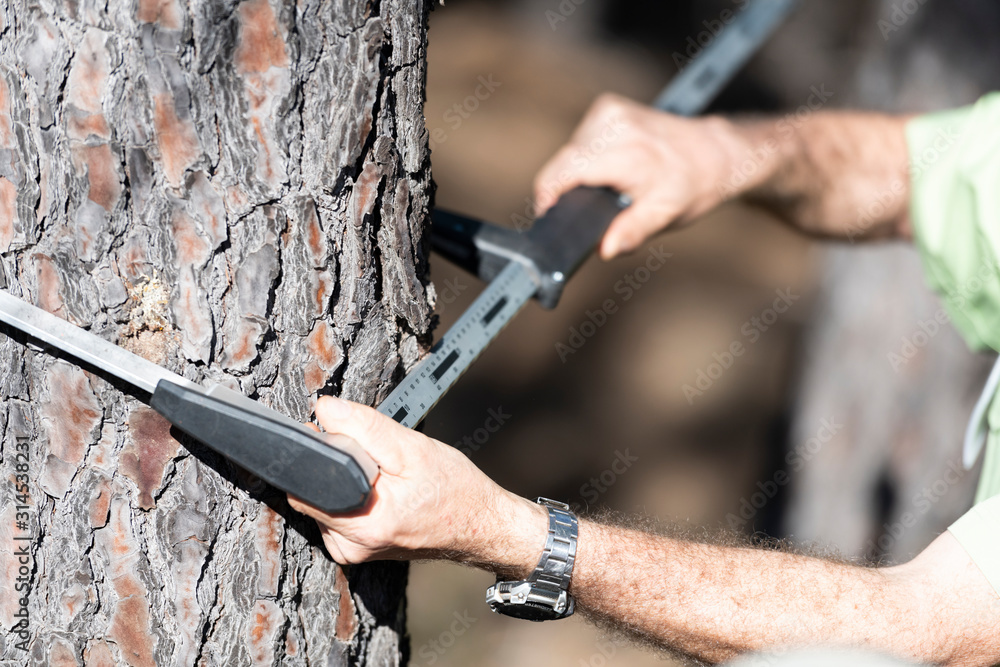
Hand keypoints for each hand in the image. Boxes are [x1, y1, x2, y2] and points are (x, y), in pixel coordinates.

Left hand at [287, 396, 546, 570]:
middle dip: (335, 466)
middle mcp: (351, 545)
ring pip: (322, 501)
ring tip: (383, 477)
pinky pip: (335, 513)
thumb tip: (325, 410)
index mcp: (363, 524)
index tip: (344, 435)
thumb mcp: (413, 448)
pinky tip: (380, 491)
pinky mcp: (356, 549)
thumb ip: (365, 428)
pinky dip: (351, 496)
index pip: (305, 482)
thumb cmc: (456, 490)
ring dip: (343, 481)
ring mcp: (352, 551)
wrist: (480, 526)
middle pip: (310, 491)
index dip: (319, 450)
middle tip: (375, 459)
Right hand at [533, 93, 742, 258]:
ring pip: (568, 152)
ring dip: (578, 173)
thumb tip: (605, 249)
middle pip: (562, 165)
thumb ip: (632, 231)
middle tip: (601, 206)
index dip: (547, 199)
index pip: (561, 173)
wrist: (714, 152)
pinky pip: (580, 140)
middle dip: (569, 190)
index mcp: (625, 153)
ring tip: (610, 185)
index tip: (551, 219)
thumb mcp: (665, 215)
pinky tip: (612, 166)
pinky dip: (588, 156)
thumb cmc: (692, 186)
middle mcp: (613, 124)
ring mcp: (608, 110)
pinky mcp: (606, 105)